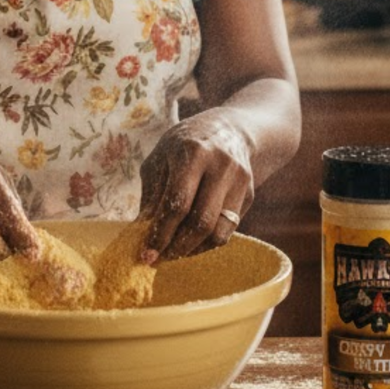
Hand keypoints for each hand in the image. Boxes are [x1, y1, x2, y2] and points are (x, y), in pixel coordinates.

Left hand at [139, 110, 254, 262]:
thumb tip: (140, 236)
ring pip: (219, 232)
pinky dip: (207, 242)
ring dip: (194, 250)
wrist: (230, 129)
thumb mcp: (160, 159)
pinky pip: (228, 229)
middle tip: (159, 259)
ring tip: (175, 252)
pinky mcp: (249, 195)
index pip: (178, 204)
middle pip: (202, 222)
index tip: (146, 254)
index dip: (161, 234)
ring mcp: (240, 181)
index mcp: (193, 152)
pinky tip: (191, 241)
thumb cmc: (185, 145)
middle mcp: (221, 166)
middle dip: (178, 247)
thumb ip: (152, 196)